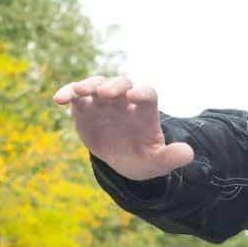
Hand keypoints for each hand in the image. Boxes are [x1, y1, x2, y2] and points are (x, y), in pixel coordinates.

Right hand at [52, 75, 192, 181]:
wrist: (122, 160)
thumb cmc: (143, 157)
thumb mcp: (157, 162)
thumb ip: (171, 157)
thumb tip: (189, 153)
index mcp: (144, 111)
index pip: (146, 94)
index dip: (141, 93)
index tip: (135, 96)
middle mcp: (124, 101)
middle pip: (121, 84)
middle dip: (114, 86)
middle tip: (105, 93)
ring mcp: (103, 102)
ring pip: (97, 84)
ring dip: (88, 85)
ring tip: (78, 91)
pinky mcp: (85, 107)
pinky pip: (75, 95)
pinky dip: (67, 93)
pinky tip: (58, 99)